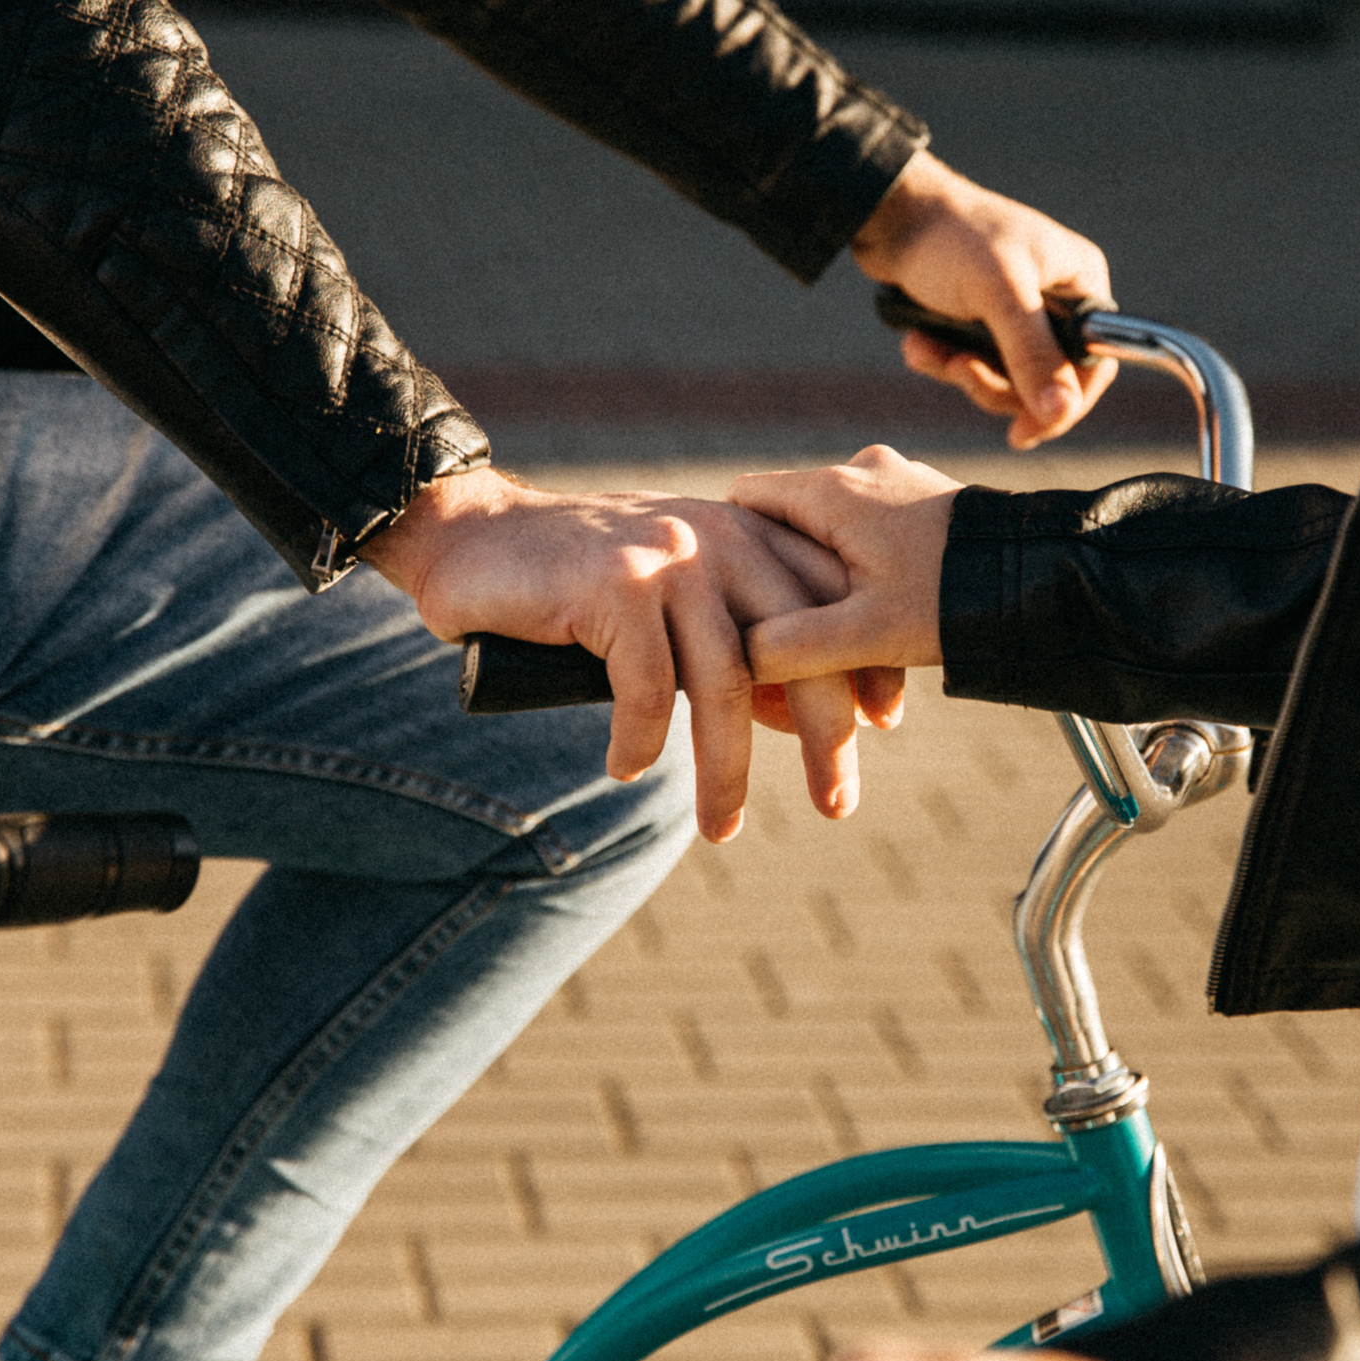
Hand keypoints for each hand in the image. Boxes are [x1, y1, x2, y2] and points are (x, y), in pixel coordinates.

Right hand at [360, 469, 866, 840]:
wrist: (475, 537)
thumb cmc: (578, 582)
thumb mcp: (675, 603)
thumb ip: (737, 641)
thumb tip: (802, 718)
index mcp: (746, 533)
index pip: (832, 599)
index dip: (864, 663)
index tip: (884, 725)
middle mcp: (720, 536)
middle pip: (799, 647)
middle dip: (825, 734)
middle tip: (838, 803)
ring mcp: (668, 558)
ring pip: (725, 682)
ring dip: (727, 769)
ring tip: (723, 827)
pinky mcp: (614, 586)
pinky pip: (648, 688)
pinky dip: (640, 742)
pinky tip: (627, 769)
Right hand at [730, 447, 960, 682]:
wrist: (1050, 579)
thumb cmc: (952, 601)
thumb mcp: (864, 633)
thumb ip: (791, 645)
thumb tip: (735, 657)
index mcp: (833, 489)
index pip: (743, 499)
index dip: (728, 551)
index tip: (732, 602)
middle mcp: (863, 471)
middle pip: (791, 524)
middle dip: (788, 585)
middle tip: (790, 643)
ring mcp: (901, 482)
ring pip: (837, 537)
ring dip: (835, 593)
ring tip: (847, 651)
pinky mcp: (931, 503)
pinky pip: (877, 538)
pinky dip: (872, 581)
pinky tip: (887, 629)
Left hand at [852, 151, 1114, 449]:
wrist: (887, 215)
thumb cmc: (949, 238)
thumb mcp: (997, 295)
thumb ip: (1032, 354)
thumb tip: (1062, 412)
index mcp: (1078, 281)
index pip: (1093, 364)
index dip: (1063, 404)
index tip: (1024, 432)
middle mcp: (1054, 298)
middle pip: (1044, 380)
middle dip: (994, 384)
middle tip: (958, 368)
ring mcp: (1016, 310)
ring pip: (1003, 378)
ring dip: (960, 373)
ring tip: (925, 348)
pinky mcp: (978, 319)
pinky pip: (972, 364)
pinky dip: (943, 360)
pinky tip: (917, 343)